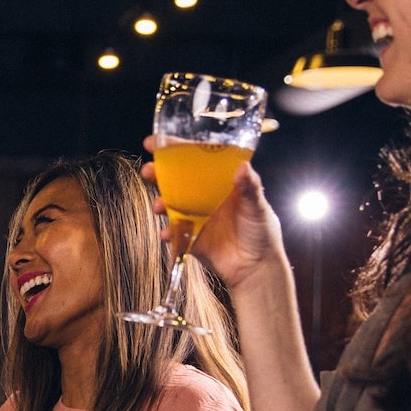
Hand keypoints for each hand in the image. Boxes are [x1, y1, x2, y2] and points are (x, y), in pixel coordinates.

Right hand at [141, 135, 287, 289]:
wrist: (256, 269)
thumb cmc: (262, 233)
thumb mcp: (258, 207)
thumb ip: (250, 187)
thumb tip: (242, 167)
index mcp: (220, 183)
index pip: (196, 161)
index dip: (176, 149)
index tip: (157, 142)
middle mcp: (205, 197)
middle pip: (176, 180)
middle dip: (158, 173)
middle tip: (148, 170)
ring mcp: (195, 217)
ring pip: (170, 204)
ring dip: (160, 202)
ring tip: (159, 206)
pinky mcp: (190, 238)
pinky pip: (173, 233)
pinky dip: (168, 233)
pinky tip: (168, 234)